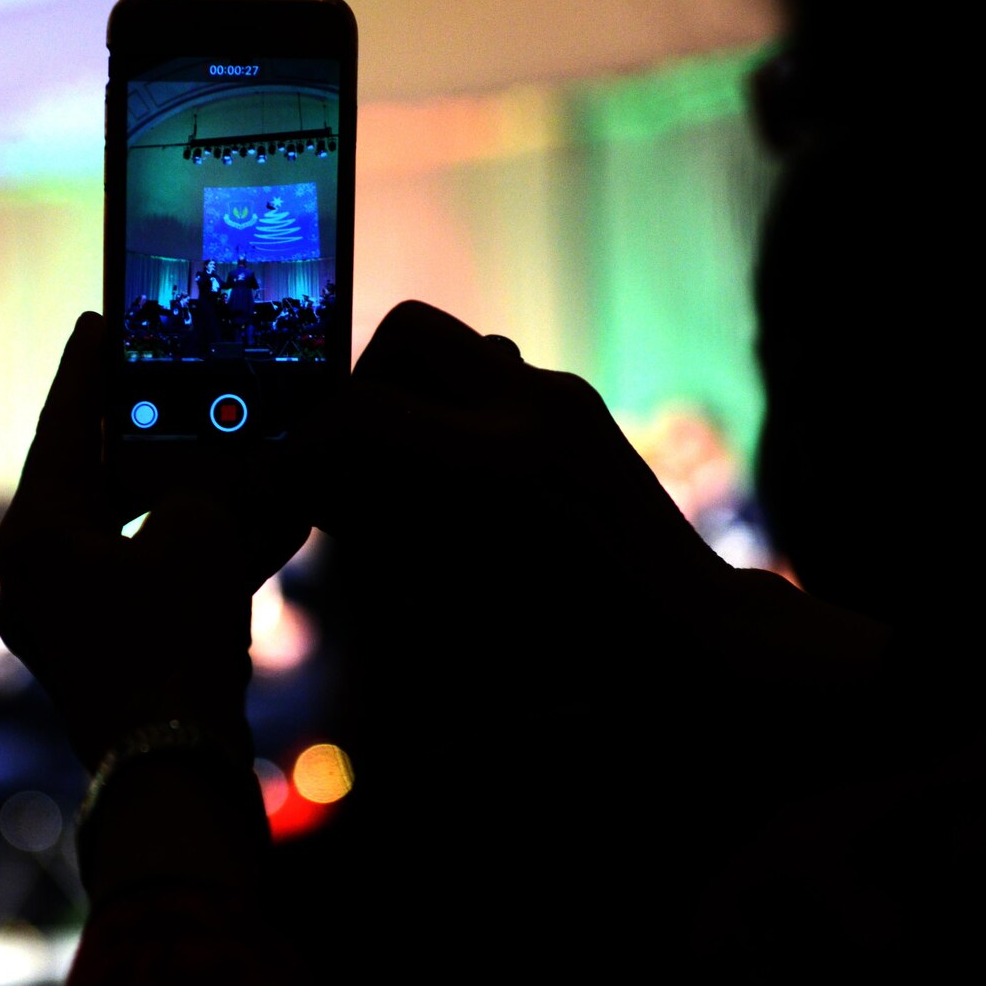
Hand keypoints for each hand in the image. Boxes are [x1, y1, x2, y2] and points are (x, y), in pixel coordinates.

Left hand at [0, 313, 308, 770]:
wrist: (175, 774)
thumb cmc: (172, 643)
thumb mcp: (201, 535)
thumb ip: (215, 484)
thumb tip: (240, 466)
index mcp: (35, 533)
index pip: (60, 426)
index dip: (86, 370)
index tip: (98, 323)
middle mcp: (36, 576)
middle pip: (91, 482)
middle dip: (144, 439)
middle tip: (170, 386)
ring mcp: (69, 626)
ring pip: (128, 535)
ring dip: (183, 499)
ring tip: (230, 454)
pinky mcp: (109, 663)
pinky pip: (151, 584)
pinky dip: (195, 554)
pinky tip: (255, 530)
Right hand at [299, 301, 882, 689]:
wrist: (687, 643)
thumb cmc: (561, 654)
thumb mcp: (441, 600)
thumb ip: (371, 523)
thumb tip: (308, 472)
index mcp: (500, 471)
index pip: (361, 410)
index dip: (310, 443)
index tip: (298, 481)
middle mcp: (538, 411)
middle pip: (408, 331)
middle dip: (362, 387)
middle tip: (351, 457)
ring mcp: (567, 397)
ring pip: (451, 343)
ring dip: (411, 394)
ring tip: (405, 470)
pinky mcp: (579, 402)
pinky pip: (490, 371)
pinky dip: (454, 410)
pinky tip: (461, 477)